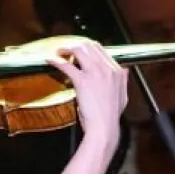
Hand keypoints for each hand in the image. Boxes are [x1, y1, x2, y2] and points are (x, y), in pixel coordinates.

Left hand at [43, 38, 127, 152]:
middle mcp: (107, 68)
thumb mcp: (123, 96)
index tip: (79, 51)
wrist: (104, 127)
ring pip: (79, 50)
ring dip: (66, 49)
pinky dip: (56, 61)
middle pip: (90, 46)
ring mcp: (95, 73)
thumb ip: (123, 81)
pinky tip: (50, 61)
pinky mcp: (82, 81)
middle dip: (76, 45)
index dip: (88, 48)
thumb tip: (124, 72)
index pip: (101, 50)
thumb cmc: (110, 117)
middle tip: (67, 50)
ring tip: (59, 52)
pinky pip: (67, 65)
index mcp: (117, 71)